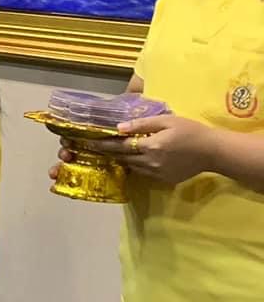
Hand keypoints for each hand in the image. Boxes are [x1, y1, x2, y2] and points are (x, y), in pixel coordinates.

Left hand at [81, 113, 223, 185]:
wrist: (213, 151)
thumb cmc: (191, 131)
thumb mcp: (167, 121)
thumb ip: (142, 124)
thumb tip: (118, 128)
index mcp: (150, 146)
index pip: (119, 146)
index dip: (103, 144)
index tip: (88, 141)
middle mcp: (150, 162)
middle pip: (122, 158)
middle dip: (107, 152)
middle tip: (94, 147)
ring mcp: (156, 173)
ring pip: (131, 166)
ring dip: (120, 159)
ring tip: (110, 152)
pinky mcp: (163, 180)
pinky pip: (143, 172)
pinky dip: (135, 165)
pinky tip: (132, 159)